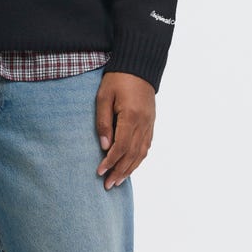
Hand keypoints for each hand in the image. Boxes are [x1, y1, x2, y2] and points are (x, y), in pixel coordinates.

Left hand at [95, 72, 154, 189]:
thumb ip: (103, 122)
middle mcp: (143, 124)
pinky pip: (146, 146)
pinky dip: (138, 159)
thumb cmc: (117, 79)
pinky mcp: (151, 123)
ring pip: (141, 153)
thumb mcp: (104, 96)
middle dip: (120, 172)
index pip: (121, 147)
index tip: (100, 172)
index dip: (110, 162)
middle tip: (108, 185)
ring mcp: (149, 124)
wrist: (138, 66)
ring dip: (130, 169)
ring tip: (118, 181)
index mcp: (130, 117)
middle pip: (132, 155)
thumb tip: (104, 146)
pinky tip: (131, 166)